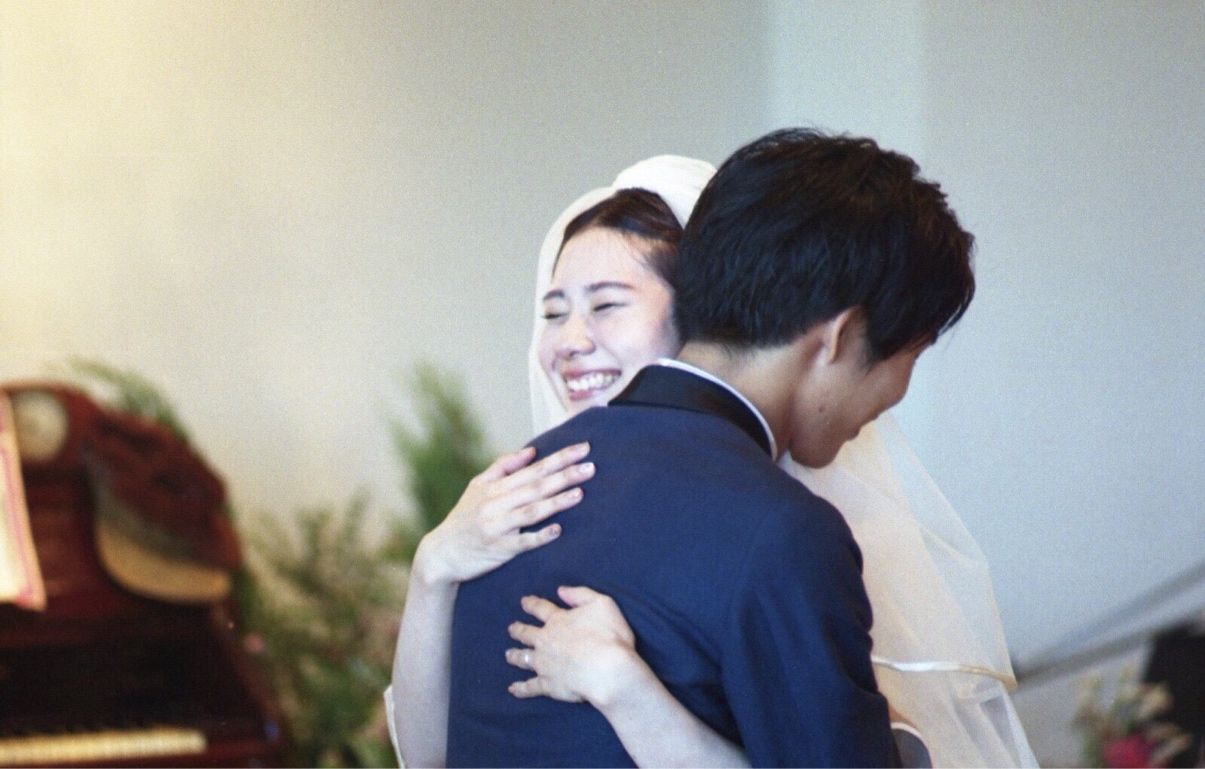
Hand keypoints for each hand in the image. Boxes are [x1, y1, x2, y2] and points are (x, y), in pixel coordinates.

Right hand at [413, 443, 592, 585]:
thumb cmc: (463, 518)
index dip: (559, 458)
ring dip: (556, 501)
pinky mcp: (499, 550)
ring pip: (531, 511)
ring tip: (580, 492)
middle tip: (591, 466)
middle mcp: (496, 504)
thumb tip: (531, 451)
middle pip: (536, 486)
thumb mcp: (477, 487)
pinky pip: (522, 542)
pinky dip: (540, 536)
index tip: (583, 448)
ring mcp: (498, 527)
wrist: (441, 554)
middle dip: (565, 475)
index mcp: (495, 487)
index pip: (533, 468)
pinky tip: (558, 530)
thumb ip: (502, 467)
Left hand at [505, 586, 643, 707]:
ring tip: (508, 655)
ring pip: (524, 658)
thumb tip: (561, 591)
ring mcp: (544, 664)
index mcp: (558, 620)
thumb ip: (580, 594)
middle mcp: (546, 641)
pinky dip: (521, 688)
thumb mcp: (602, 604)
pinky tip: (512, 689)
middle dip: (518, 630)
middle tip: (511, 629)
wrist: (608, 670)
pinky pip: (530, 687)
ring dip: (515, 656)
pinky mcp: (548, 685)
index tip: (524, 602)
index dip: (531, 604)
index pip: (541, 608)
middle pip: (527, 634)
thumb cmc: (609, 635)